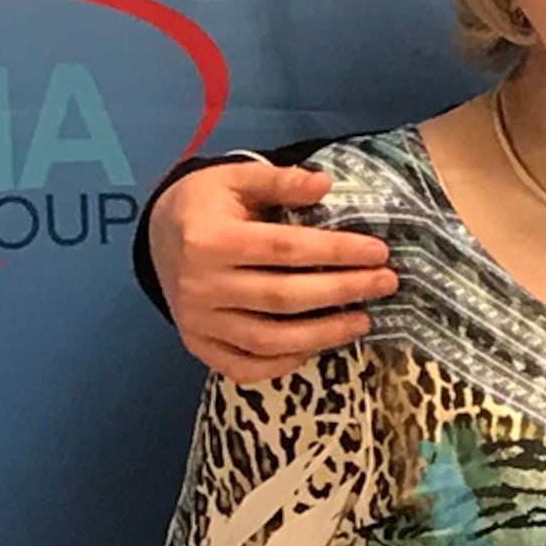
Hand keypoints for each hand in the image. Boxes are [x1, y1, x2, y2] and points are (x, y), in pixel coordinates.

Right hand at [150, 158, 394, 381]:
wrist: (158, 233)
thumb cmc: (207, 202)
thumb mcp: (237, 177)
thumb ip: (280, 180)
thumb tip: (324, 184)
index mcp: (210, 240)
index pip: (286, 249)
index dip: (336, 251)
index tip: (379, 252)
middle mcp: (199, 285)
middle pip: (282, 297)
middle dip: (343, 291)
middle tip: (386, 284)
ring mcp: (196, 320)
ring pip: (267, 339)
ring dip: (322, 335)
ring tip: (364, 322)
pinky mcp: (196, 344)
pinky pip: (243, 367)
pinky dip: (283, 364)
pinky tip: (317, 348)